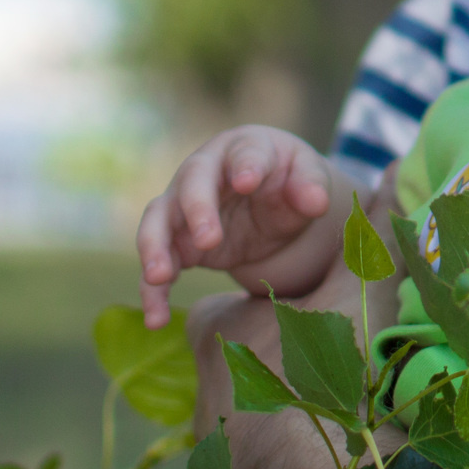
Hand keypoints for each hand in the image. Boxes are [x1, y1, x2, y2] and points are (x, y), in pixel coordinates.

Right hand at [137, 125, 338, 325]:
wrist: (268, 202)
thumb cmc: (288, 180)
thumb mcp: (307, 178)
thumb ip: (311, 186)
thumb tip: (316, 201)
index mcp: (244, 149)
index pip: (244, 153)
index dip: (245, 166)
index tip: (247, 182)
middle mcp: (205, 170)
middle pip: (191, 183)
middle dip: (197, 210)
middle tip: (207, 240)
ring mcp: (183, 206)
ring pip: (159, 221)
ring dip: (155, 248)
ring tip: (159, 277)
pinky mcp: (177, 242)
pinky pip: (158, 262)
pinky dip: (153, 290)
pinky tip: (156, 319)